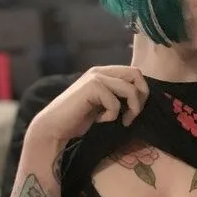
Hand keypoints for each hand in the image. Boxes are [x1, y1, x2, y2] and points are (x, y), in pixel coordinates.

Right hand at [29, 66, 149, 144]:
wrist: (56, 126)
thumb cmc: (79, 118)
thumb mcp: (104, 105)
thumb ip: (118, 96)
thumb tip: (141, 97)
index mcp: (105, 73)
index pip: (135, 73)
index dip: (141, 93)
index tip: (133, 112)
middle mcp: (101, 71)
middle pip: (136, 74)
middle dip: (140, 98)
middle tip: (131, 115)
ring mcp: (96, 77)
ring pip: (130, 89)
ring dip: (131, 109)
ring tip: (121, 121)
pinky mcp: (92, 87)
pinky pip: (115, 103)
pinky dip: (111, 116)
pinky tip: (99, 120)